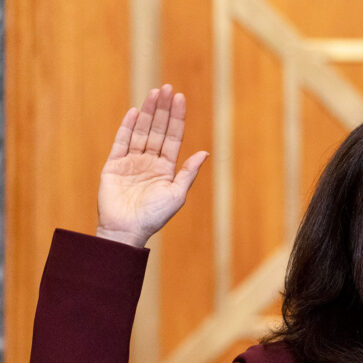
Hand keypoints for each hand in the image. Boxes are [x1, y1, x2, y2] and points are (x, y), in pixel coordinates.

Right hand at [96, 84, 207, 246]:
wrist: (128, 230)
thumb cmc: (155, 216)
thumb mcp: (177, 194)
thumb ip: (188, 173)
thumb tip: (204, 153)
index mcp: (166, 168)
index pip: (173, 137)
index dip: (177, 118)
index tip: (180, 98)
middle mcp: (149, 161)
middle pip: (157, 129)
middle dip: (163, 109)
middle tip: (167, 87)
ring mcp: (131, 162)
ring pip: (141, 131)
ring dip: (148, 112)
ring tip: (154, 93)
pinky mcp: (114, 165)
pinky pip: (121, 142)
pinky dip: (127, 127)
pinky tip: (135, 112)